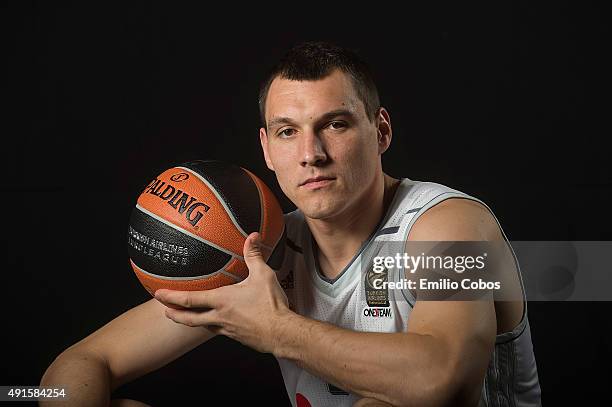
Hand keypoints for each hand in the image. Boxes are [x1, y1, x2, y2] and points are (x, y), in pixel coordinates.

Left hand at [154, 232, 291, 353]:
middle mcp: (220, 316)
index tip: (158, 294)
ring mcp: (227, 329)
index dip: (172, 297)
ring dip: (191, 321)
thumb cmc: (271, 305)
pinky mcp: (237, 336)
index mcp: (222, 300)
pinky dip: (212, 325)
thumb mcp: (263, 275)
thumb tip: (253, 236)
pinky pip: (219, 330)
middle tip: (164, 310)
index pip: (191, 299)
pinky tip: (217, 321)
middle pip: (189, 318)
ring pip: (203, 326)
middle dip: (174, 314)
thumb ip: (254, 255)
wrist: (282, 333)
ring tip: (187, 316)